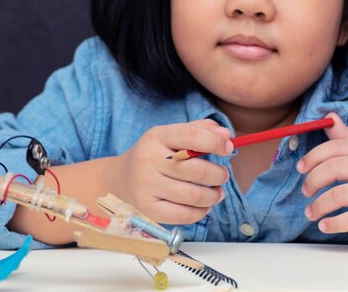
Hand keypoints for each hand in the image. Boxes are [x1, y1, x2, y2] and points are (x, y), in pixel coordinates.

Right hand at [107, 119, 232, 224]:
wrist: (119, 179)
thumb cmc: (154, 155)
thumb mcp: (169, 136)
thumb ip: (199, 130)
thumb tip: (226, 134)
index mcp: (156, 137)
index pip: (189, 135)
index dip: (214, 141)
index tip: (228, 148)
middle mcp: (149, 160)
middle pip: (195, 170)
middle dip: (218, 174)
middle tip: (222, 175)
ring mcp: (147, 186)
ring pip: (194, 196)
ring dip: (213, 195)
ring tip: (216, 192)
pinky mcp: (148, 209)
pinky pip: (185, 215)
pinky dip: (201, 212)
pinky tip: (202, 206)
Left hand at [297, 112, 347, 244]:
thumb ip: (344, 140)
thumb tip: (328, 115)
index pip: (334, 148)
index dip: (312, 157)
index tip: (300, 168)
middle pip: (333, 168)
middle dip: (312, 181)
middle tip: (305, 192)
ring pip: (338, 195)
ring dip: (318, 206)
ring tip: (311, 213)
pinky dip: (333, 223)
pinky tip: (324, 225)